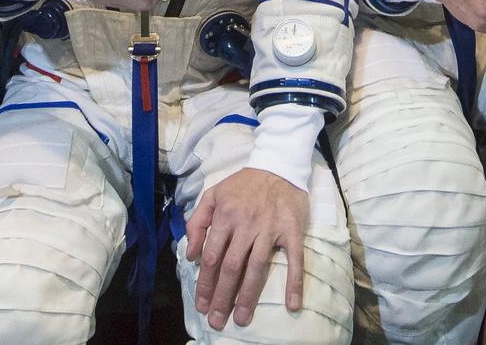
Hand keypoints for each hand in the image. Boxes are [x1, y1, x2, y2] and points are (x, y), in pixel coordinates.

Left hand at [186, 168, 307, 329]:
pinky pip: (294, 259)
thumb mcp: (213, 195)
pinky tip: (292, 303)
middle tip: (217, 320)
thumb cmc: (243, 184)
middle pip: (231, 266)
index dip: (205, 283)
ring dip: (249, 295)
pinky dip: (294, 281)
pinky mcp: (292, 231)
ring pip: (257, 267)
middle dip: (222, 296)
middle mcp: (246, 224)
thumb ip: (197, 222)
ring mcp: (270, 229)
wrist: (278, 165)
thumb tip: (191, 254)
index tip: (201, 304)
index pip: (211, 256)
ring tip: (242, 318)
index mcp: (225, 216)